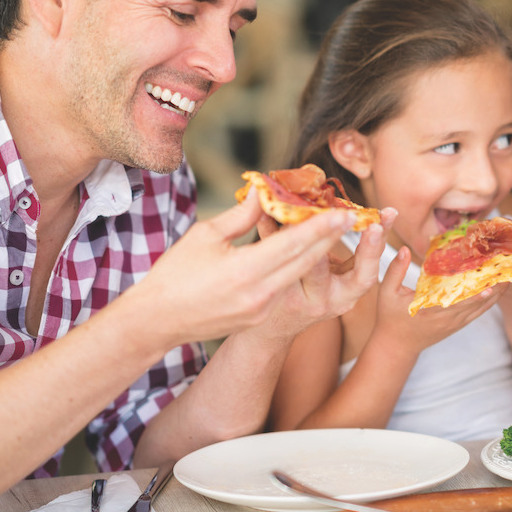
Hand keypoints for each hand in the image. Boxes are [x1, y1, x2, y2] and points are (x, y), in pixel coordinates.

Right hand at [130, 199, 387, 346]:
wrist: (158, 321)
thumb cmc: (176, 273)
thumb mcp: (206, 235)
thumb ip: (242, 214)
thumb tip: (265, 190)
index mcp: (244, 271)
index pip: (293, 244)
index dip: (321, 227)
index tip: (344, 212)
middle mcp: (259, 293)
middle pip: (306, 261)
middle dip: (332, 238)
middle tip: (354, 217)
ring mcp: (262, 308)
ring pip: (299, 274)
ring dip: (320, 252)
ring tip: (337, 230)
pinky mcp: (260, 316)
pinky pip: (286, 286)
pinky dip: (299, 267)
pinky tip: (310, 251)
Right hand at [372, 264, 502, 353]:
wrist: (396, 346)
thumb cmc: (390, 317)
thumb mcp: (386, 293)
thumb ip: (395, 271)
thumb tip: (406, 250)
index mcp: (430, 311)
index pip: (458, 303)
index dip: (477, 295)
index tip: (492, 283)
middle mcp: (447, 319)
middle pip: (477, 304)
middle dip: (494, 288)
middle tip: (508, 270)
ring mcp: (454, 323)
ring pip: (481, 309)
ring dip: (496, 294)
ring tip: (510, 275)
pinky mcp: (457, 325)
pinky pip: (478, 313)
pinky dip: (490, 301)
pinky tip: (500, 288)